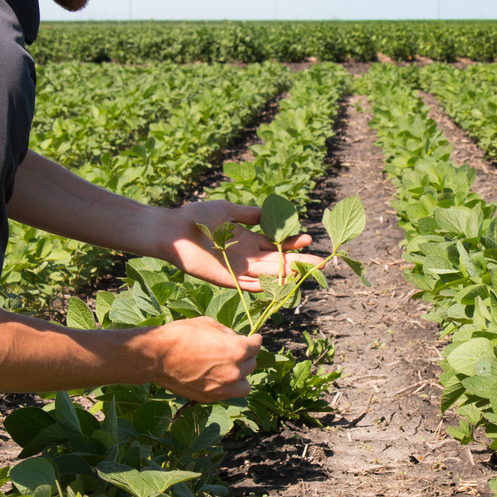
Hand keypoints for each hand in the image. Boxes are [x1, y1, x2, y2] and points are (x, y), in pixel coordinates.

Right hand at [143, 317, 262, 401]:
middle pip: (251, 365)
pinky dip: (227, 387)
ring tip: (232, 370)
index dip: (255, 340)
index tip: (254, 339)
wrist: (158, 356)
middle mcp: (234, 371)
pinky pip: (228, 394)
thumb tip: (234, 338)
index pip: (256, 346)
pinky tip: (219, 379)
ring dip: (241, 377)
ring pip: (244, 386)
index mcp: (237, 350)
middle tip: (238, 352)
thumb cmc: (181, 335)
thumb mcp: (208, 324)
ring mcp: (223, 387)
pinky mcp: (210, 397)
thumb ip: (226, 333)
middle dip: (246, 357)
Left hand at [166, 200, 321, 291]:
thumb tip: (272, 212)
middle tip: (322, 263)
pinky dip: (265, 287)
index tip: (309, 239)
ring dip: (287, 275)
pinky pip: (249, 286)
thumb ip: (250, 214)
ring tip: (307, 272)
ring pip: (268, 275)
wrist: (174, 229)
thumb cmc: (197, 216)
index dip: (293, 243)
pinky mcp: (227, 280)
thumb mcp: (228, 210)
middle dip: (299, 262)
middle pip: (278, 262)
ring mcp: (237, 270)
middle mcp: (246, 257)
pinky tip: (282, 284)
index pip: (276, 244)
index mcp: (248, 240)